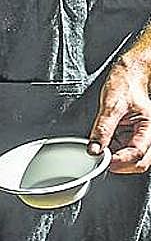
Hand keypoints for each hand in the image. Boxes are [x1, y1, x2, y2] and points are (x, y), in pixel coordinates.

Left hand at [88, 55, 150, 173]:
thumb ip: (102, 128)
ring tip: (103, 150)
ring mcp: (141, 136)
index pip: (137, 153)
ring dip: (117, 159)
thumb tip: (94, 149)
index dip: (119, 160)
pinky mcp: (133, 136)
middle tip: (101, 160)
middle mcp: (148, 134)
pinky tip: (105, 145)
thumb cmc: (125, 85)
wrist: (128, 75)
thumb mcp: (111, 105)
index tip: (102, 160)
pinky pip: (125, 150)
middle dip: (120, 165)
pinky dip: (115, 151)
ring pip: (134, 159)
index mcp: (149, 127)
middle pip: (140, 162)